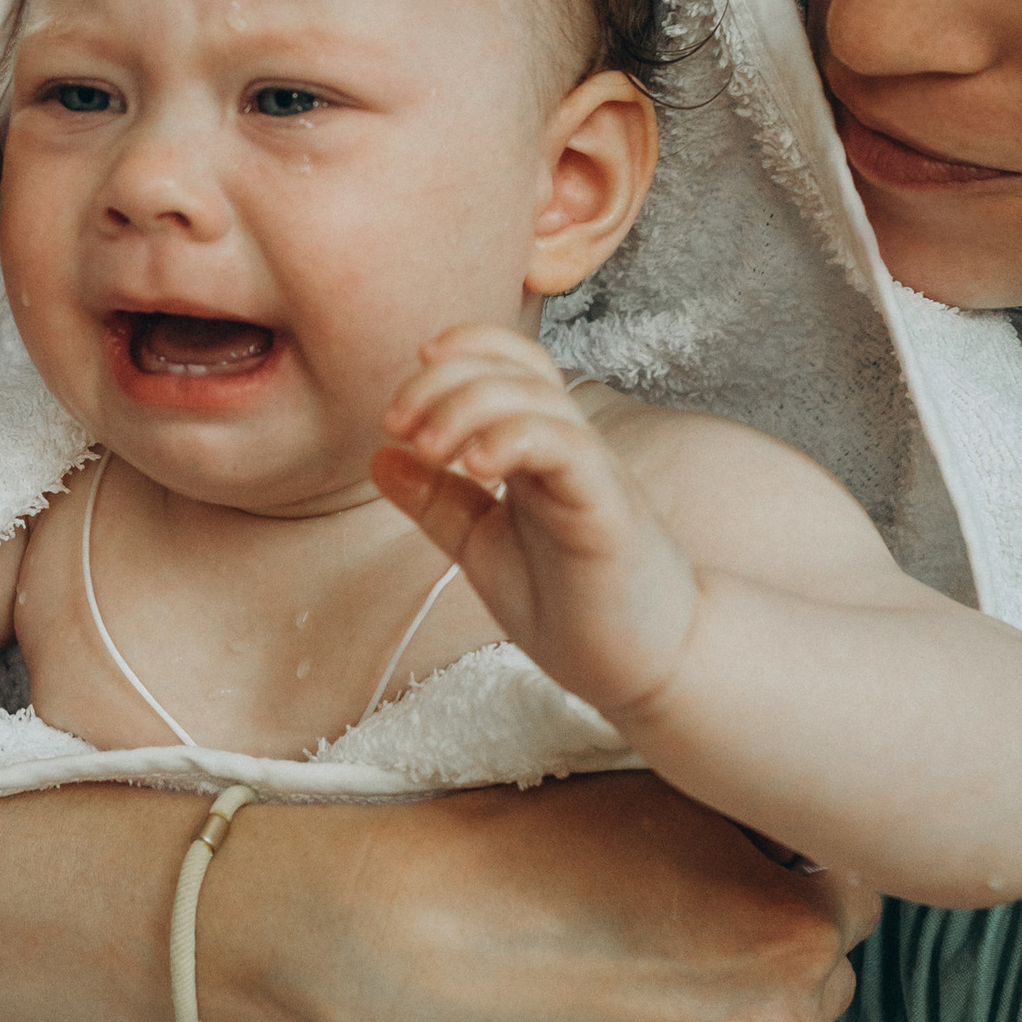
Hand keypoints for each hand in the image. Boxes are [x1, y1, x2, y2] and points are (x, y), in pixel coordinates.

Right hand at [256, 769, 865, 1021]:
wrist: (400, 935)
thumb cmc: (523, 845)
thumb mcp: (668, 794)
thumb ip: (760, 830)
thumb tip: (795, 843)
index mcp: (796, 937)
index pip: (850, 904)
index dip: (794, 878)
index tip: (742, 870)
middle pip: (809, 994)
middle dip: (763, 962)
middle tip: (673, 928)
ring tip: (620, 989)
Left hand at [372, 326, 696, 724]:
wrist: (643, 667)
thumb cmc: (572, 608)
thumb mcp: (481, 546)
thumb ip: (437, 502)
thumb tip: (379, 458)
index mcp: (538, 450)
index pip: (508, 364)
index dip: (457, 354)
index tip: (400, 400)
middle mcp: (569, 449)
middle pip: (516, 369)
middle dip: (445, 380)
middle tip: (398, 423)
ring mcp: (592, 474)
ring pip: (539, 398)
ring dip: (470, 407)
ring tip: (430, 448)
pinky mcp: (608, 509)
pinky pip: (569, 449)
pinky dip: (517, 440)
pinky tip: (476, 467)